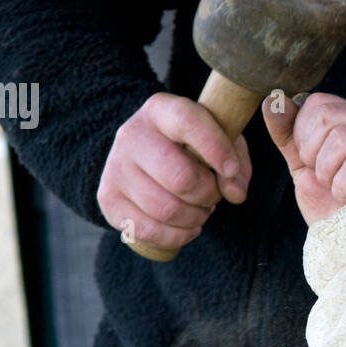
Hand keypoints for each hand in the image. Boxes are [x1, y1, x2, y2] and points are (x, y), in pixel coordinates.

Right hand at [97, 92, 251, 251]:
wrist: (145, 156)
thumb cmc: (192, 146)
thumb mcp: (221, 140)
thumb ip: (237, 162)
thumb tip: (234, 194)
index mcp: (161, 110)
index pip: (188, 123)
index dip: (217, 150)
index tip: (232, 169)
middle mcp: (132, 134)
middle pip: (180, 178)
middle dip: (208, 194)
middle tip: (213, 194)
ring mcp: (115, 167)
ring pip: (166, 209)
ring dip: (195, 218)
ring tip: (200, 210)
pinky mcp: (108, 199)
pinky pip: (148, 230)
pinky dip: (177, 236)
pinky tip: (188, 227)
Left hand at [262, 91, 345, 225]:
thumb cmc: (340, 218)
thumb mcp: (306, 172)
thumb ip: (290, 136)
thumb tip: (272, 100)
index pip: (321, 103)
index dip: (302, 137)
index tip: (315, 169)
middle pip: (327, 116)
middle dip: (313, 157)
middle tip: (329, 185)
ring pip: (342, 138)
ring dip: (328, 175)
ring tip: (343, 195)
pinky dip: (344, 189)